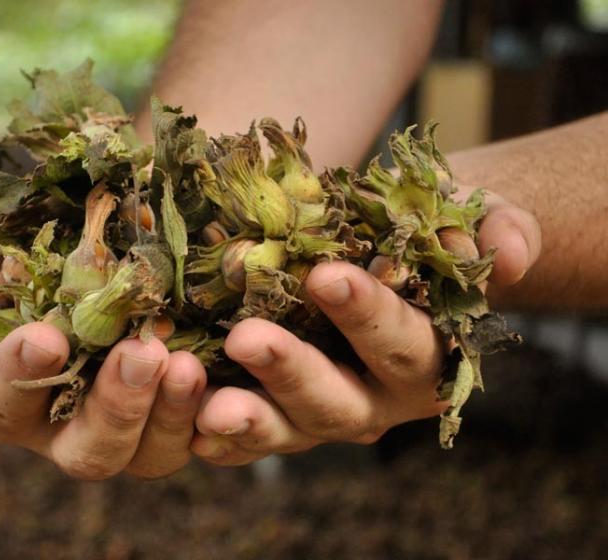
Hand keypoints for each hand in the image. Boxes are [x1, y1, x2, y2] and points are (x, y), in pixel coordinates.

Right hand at [0, 241, 206, 479]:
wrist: (131, 244)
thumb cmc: (50, 257)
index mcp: (22, 397)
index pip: (7, 405)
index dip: (21, 376)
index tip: (46, 336)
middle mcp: (78, 429)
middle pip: (89, 452)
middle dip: (112, 409)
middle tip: (140, 352)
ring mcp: (144, 432)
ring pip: (154, 457)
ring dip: (171, 416)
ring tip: (189, 361)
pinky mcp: (199, 417)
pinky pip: (215, 439)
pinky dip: (227, 422)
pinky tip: (243, 385)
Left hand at [190, 192, 541, 464]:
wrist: (393, 252)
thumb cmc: (432, 229)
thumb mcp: (475, 216)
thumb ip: (501, 231)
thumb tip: (509, 254)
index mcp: (430, 357)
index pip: (402, 341)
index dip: (367, 314)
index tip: (325, 276)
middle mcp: (379, 398)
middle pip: (338, 400)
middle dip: (292, 371)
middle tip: (246, 338)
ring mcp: (326, 412)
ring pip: (291, 429)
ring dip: (250, 420)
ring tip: (209, 406)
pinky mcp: (283, 413)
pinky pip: (252, 438)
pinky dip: (222, 437)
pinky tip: (189, 423)